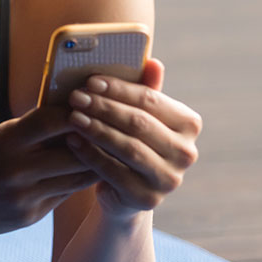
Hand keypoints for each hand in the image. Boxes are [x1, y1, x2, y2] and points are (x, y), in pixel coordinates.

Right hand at [0, 106, 99, 237]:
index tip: (91, 101)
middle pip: (75, 150)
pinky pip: (64, 196)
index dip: (76, 109)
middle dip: (96, 138)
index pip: (52, 120)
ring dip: (94, 162)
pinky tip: (85, 171)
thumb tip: (65, 112)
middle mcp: (15, 169)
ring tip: (108, 149)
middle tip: (113, 126)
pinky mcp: (28, 217)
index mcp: (4, 141)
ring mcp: (23, 196)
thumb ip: (26, 130)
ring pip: (76, 177)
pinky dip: (76, 182)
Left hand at [64, 58, 201, 219]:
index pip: (151, 100)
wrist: (124, 190)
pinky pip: (115, 172)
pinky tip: (72, 141)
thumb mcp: (138, 115)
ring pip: (128, 147)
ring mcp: (170, 178)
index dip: (119, 89)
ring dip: (97, 130)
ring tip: (72, 117)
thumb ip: (145, 90)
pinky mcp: (148, 198)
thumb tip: (153, 62)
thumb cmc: (131, 141)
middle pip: (139, 123)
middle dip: (104, 108)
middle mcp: (187, 153)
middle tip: (76, 97)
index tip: (90, 80)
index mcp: (189, 124)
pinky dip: (91, 154)